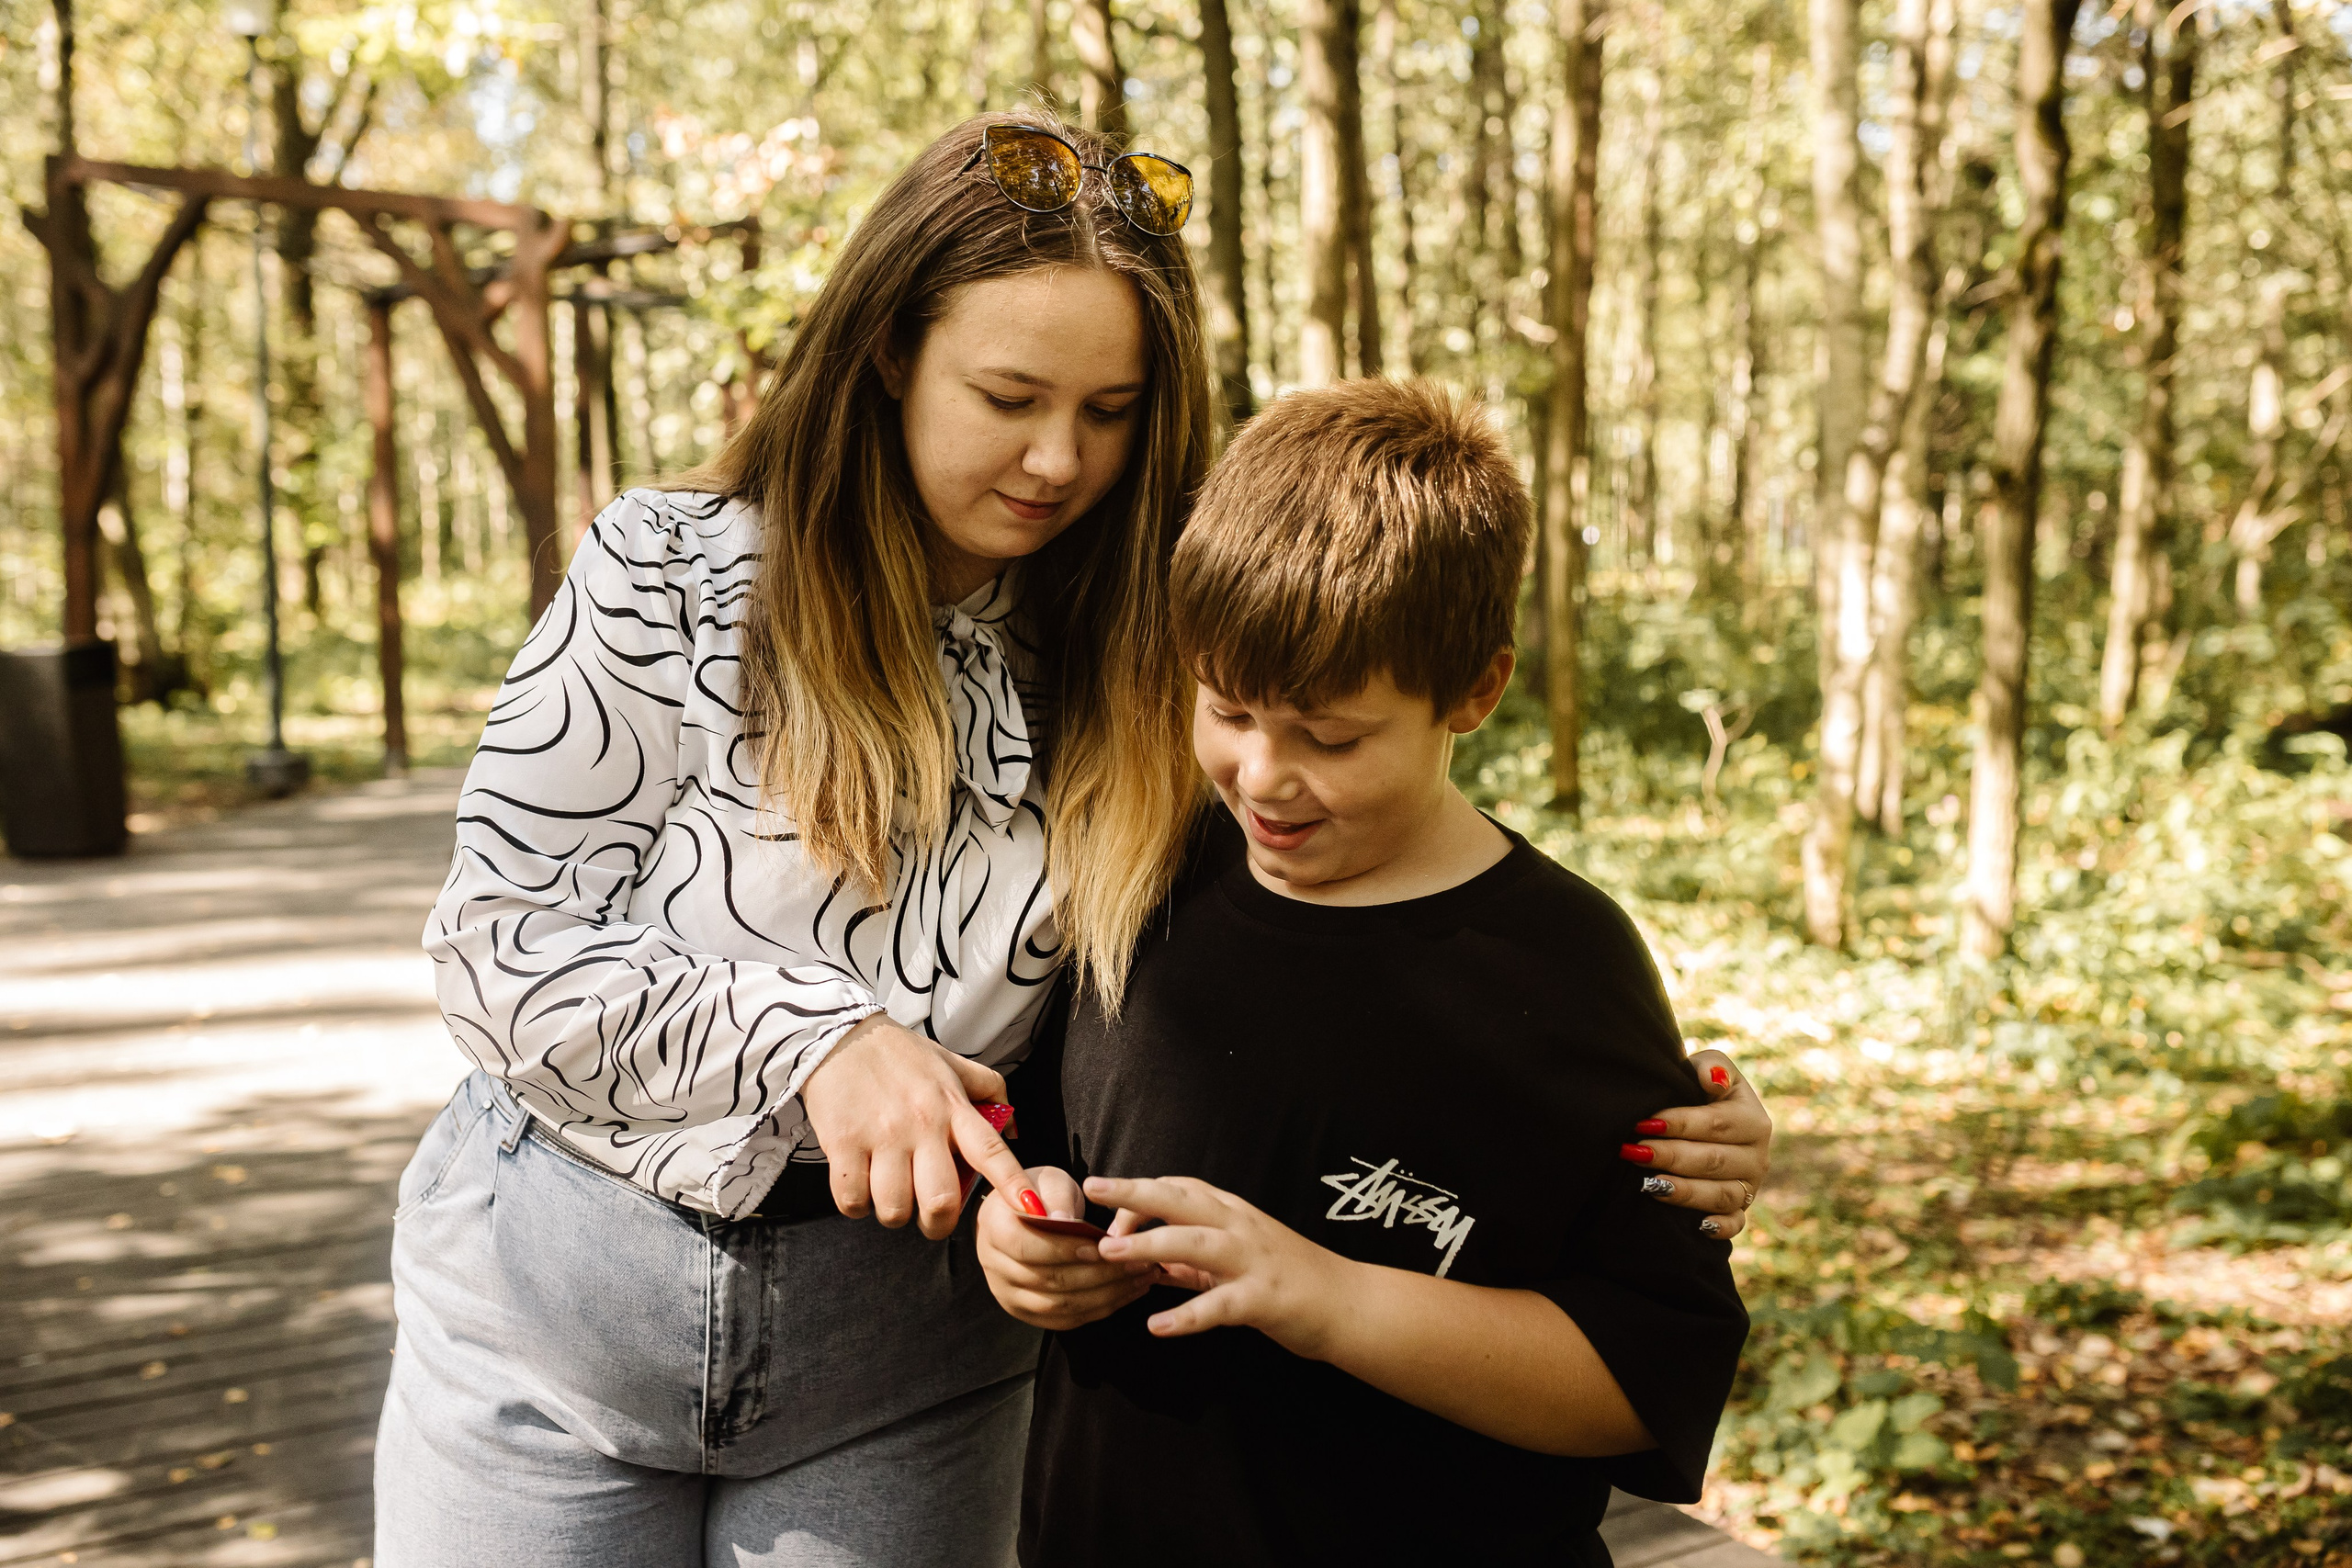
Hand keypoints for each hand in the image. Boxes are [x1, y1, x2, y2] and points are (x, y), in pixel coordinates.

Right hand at [800, 1014, 1037, 1239]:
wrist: (837, 1036)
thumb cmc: (900, 1056)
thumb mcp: (951, 1064)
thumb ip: (989, 1091)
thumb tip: (1017, 1131)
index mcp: (952, 1106)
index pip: (991, 1150)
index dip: (1013, 1184)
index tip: (1032, 1211)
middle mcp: (922, 1123)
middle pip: (942, 1201)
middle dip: (937, 1224)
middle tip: (930, 1216)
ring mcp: (882, 1135)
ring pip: (895, 1209)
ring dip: (894, 1212)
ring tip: (889, 1192)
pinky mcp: (843, 1143)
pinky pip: (853, 1200)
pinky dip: (856, 1204)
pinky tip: (860, 1184)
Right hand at [976, 1167, 1158, 1329]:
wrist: (1023, 1217)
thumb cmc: (1041, 1194)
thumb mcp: (1047, 1180)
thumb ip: (1056, 1196)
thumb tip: (1064, 1221)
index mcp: (993, 1229)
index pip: (1026, 1248)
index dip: (1066, 1249)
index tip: (1102, 1244)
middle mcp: (995, 1267)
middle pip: (1048, 1281)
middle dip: (1099, 1274)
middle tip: (1138, 1261)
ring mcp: (1009, 1295)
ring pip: (1060, 1306)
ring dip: (1106, 1294)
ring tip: (1141, 1277)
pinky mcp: (1029, 1313)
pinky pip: (1067, 1319)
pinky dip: (1101, 1308)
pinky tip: (1128, 1291)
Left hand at [1087, 1175, 1354, 1356]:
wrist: (1349, 1304)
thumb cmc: (1291, 1278)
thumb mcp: (1239, 1258)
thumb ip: (1194, 1260)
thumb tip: (1148, 1261)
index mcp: (1233, 1214)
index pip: (1179, 1188)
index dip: (1140, 1194)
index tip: (1108, 1212)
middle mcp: (1241, 1227)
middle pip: (1180, 1199)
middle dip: (1134, 1193)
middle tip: (1093, 1188)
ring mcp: (1253, 1261)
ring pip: (1194, 1243)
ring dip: (1148, 1245)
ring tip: (1110, 1254)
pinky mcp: (1263, 1299)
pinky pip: (1219, 1306)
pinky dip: (1186, 1316)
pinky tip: (1156, 1326)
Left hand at [1620, 1049, 1771, 1239]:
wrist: (1706, 1118)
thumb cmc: (1701, 1090)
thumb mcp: (1708, 1068)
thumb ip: (1711, 1066)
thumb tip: (1711, 1080)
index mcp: (1754, 1120)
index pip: (1717, 1124)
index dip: (1680, 1123)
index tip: (1645, 1122)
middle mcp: (1757, 1156)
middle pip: (1714, 1161)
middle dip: (1671, 1157)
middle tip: (1634, 1152)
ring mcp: (1750, 1186)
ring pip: (1721, 1195)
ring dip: (1685, 1192)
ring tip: (1649, 1185)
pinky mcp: (1740, 1210)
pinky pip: (1735, 1225)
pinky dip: (1720, 1228)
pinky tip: (1698, 1226)